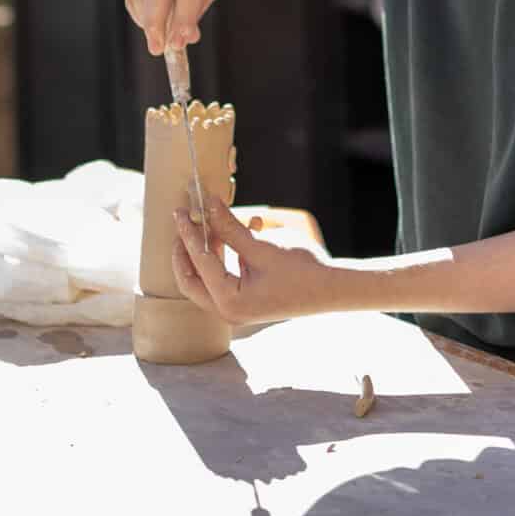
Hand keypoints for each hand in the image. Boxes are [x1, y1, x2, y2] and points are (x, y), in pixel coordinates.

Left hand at [172, 197, 341, 324]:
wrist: (334, 289)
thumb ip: (230, 228)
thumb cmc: (301, 271)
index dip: (189, 233)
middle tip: (184, 223)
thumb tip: (208, 204)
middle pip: (193, 278)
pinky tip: (250, 226)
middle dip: (187, 249)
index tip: (179, 211)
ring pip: (209, 276)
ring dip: (210, 248)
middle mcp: (228, 311)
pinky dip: (232, 253)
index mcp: (228, 303)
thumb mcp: (261, 248)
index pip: (199, 263)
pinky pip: (229, 274)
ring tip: (210, 221)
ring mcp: (238, 307)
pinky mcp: (249, 298)